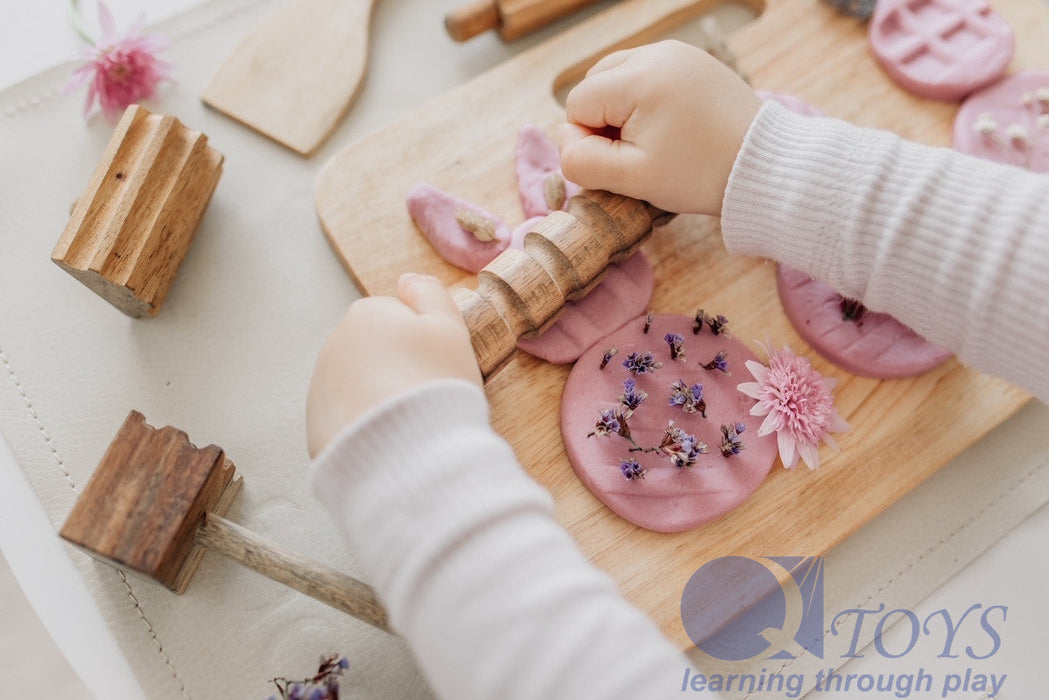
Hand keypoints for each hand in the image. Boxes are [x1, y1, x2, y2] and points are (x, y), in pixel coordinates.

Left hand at [306, 273, 482, 457]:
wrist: (405, 455)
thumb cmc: (434, 386)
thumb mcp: (450, 328)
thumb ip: (430, 294)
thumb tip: (407, 279)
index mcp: (366, 314)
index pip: (400, 319)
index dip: (425, 342)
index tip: (438, 365)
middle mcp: (335, 345)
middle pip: (377, 351)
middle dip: (399, 368)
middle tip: (427, 394)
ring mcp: (321, 388)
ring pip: (361, 386)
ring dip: (382, 398)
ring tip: (409, 421)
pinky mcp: (316, 428)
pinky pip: (349, 420)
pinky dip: (367, 427)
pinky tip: (391, 441)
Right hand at [559, 40, 760, 215]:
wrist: (765, 167)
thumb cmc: (699, 175)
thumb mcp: (631, 179)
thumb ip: (582, 161)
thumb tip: (565, 140)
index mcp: (639, 78)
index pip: (577, 104)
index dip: (588, 140)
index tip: (624, 163)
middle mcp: (657, 54)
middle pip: (595, 84)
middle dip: (604, 122)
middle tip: (638, 155)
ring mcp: (679, 54)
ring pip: (620, 78)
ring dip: (623, 112)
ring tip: (654, 142)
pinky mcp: (695, 63)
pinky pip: (649, 76)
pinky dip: (647, 102)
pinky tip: (671, 129)